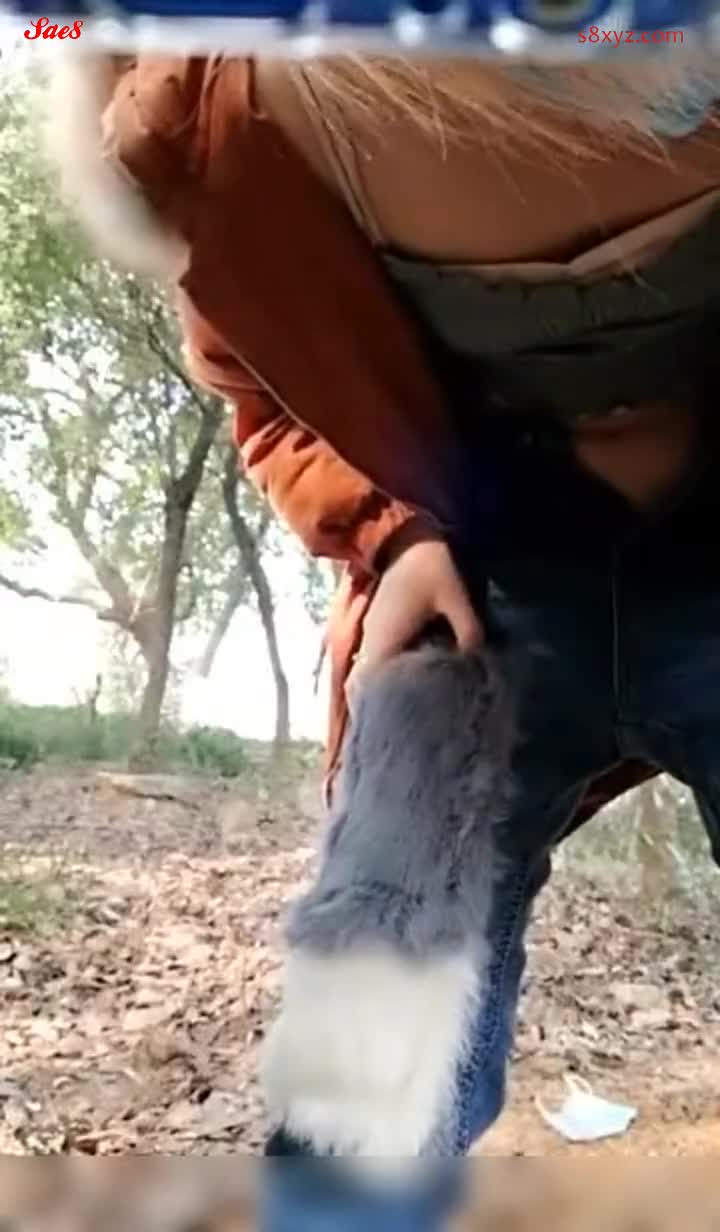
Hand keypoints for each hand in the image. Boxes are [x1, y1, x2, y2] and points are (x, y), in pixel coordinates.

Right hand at [346, 526, 483, 708]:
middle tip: (411, 721)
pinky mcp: (381, 626)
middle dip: (384, 704)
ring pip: (373, 672)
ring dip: (389, 687)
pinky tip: (417, 675)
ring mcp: (373, 633)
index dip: (378, 710)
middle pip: (368, 686)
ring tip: (416, 703)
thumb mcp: (455, 597)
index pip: (370, 689)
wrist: (406, 536)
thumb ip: (468, 630)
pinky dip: (393, 671)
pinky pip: (381, 658)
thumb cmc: (429, 567)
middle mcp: (372, 641)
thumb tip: (476, 660)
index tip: (396, 726)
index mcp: (384, 640)